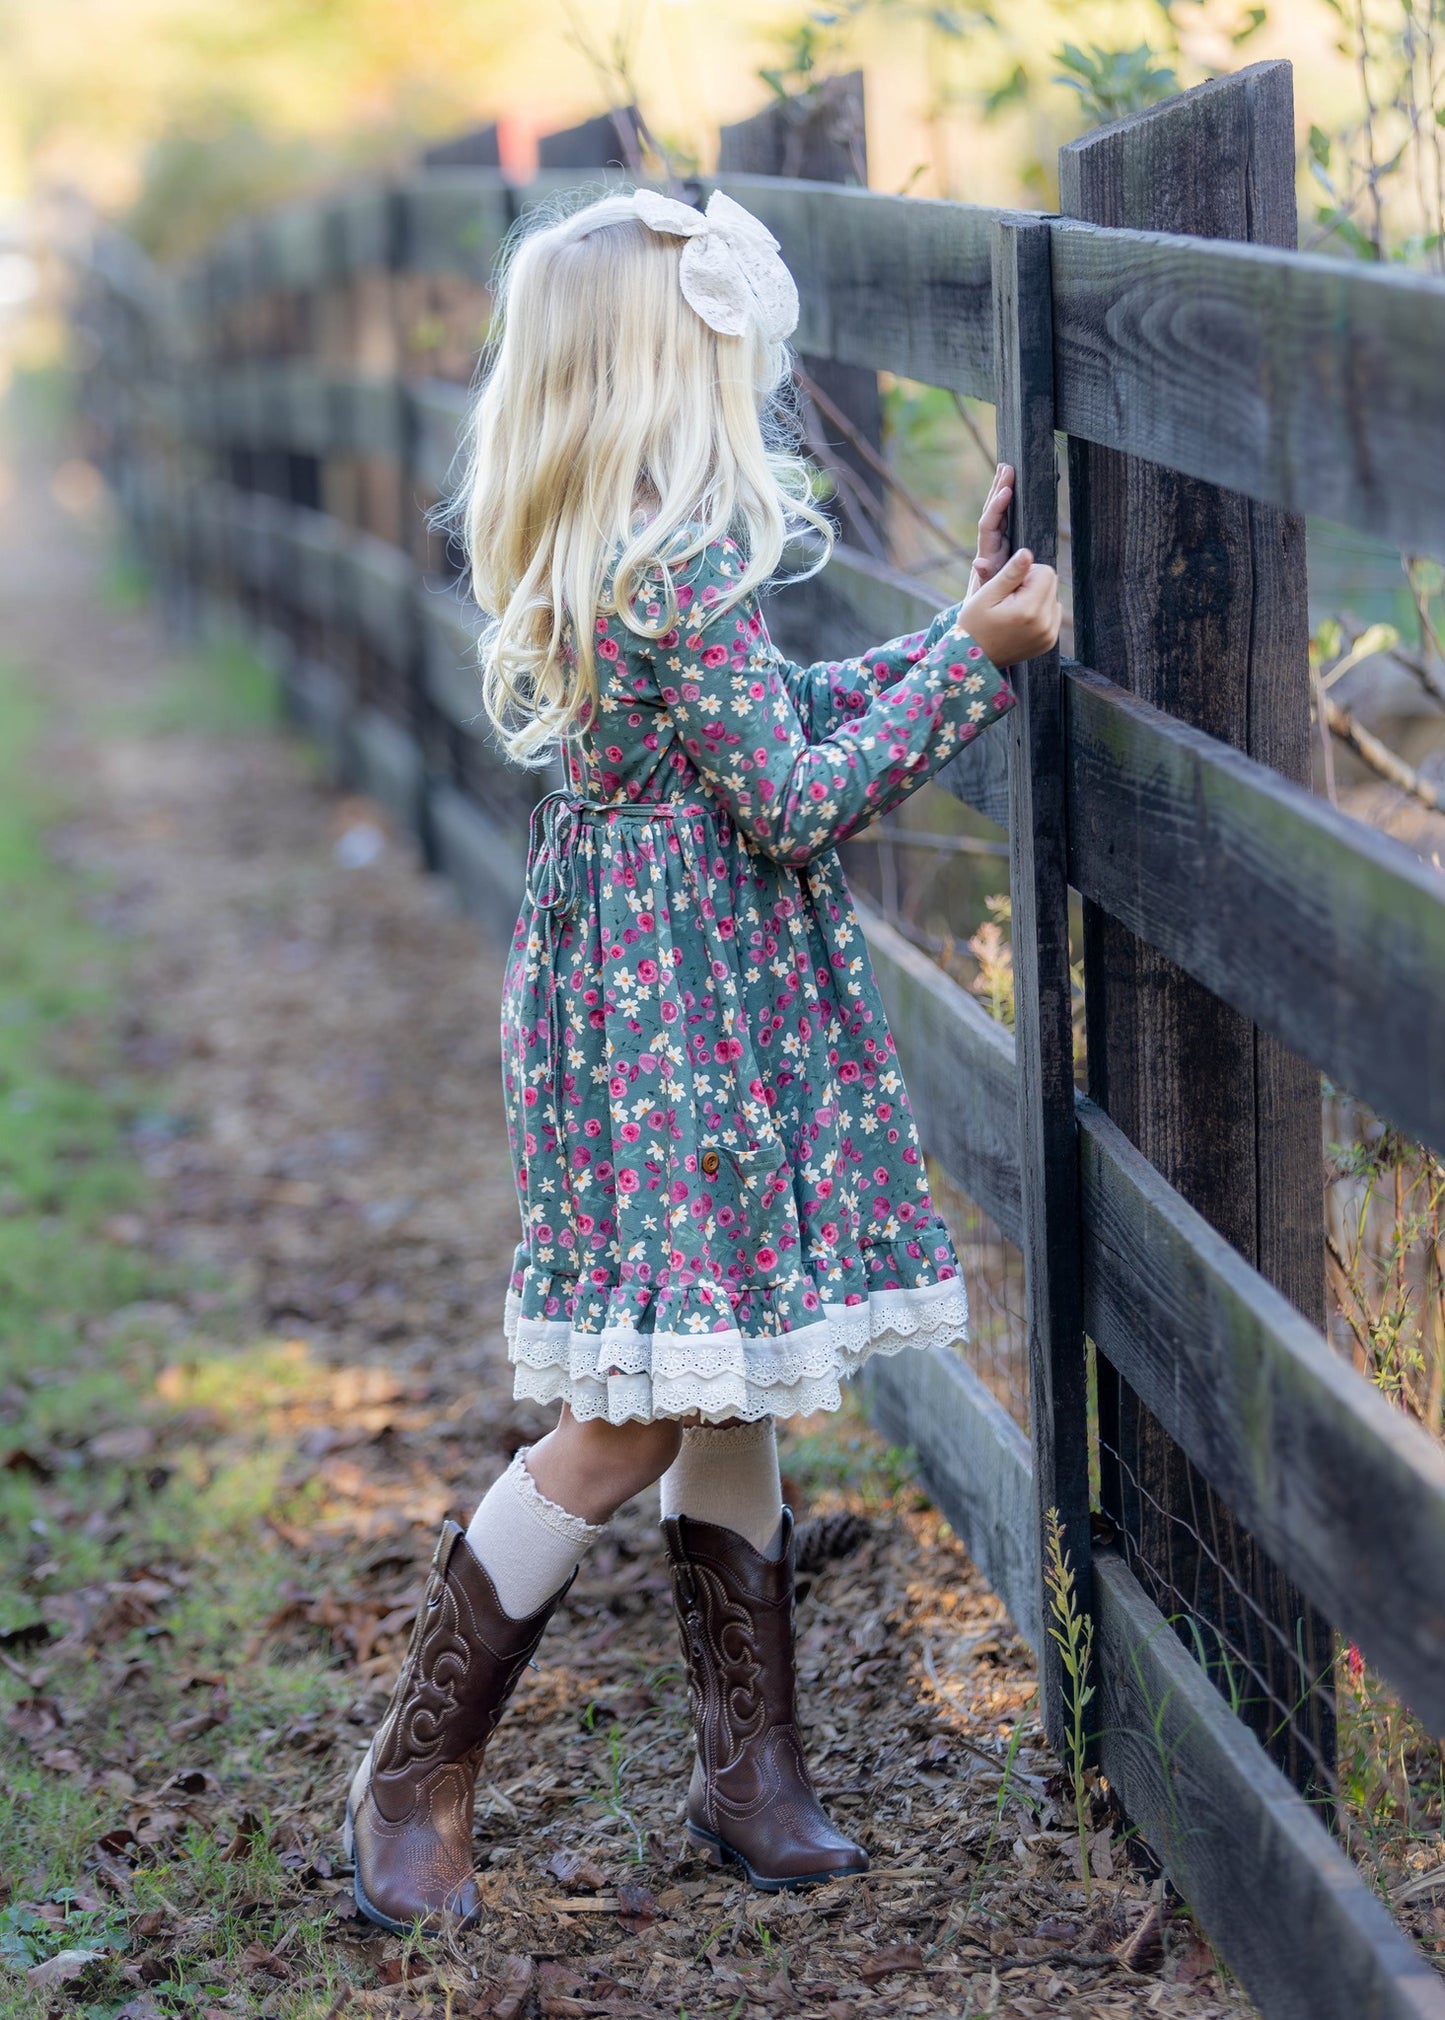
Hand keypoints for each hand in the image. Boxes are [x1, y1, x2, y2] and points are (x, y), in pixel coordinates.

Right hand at [954, 545, 1060, 667]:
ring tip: (1014, 612)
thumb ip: (1010, 573)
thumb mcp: (986, 595)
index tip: (1009, 586)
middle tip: (1009, 600)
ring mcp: (1049, 636)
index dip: (1027, 573)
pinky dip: (1039, 613)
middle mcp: (1044, 624)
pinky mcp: (1049, 642)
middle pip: (1052, 584)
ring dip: (1036, 599)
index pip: (1046, 572)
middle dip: (1032, 585)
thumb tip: (1027, 553)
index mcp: (1029, 610)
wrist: (973, 660)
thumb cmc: (974, 625)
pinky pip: (1052, 614)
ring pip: (1053, 598)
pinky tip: (1020, 621)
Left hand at [967, 462, 1013, 597]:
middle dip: (999, 489)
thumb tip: (978, 562)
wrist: (985, 616)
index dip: (996, 508)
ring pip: (1000, 514)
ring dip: (1002, 491)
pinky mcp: (1008, 548)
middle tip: (1007, 467)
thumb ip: (985, 577)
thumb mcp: (986, 593)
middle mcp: (991, 546)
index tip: (1005, 490)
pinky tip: (1016, 490)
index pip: (989, 525)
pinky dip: (1012, 505)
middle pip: (993, 512)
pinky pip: (1009, 521)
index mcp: (988, 553)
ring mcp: (999, 545)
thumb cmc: (985, 606)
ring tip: (1006, 469)